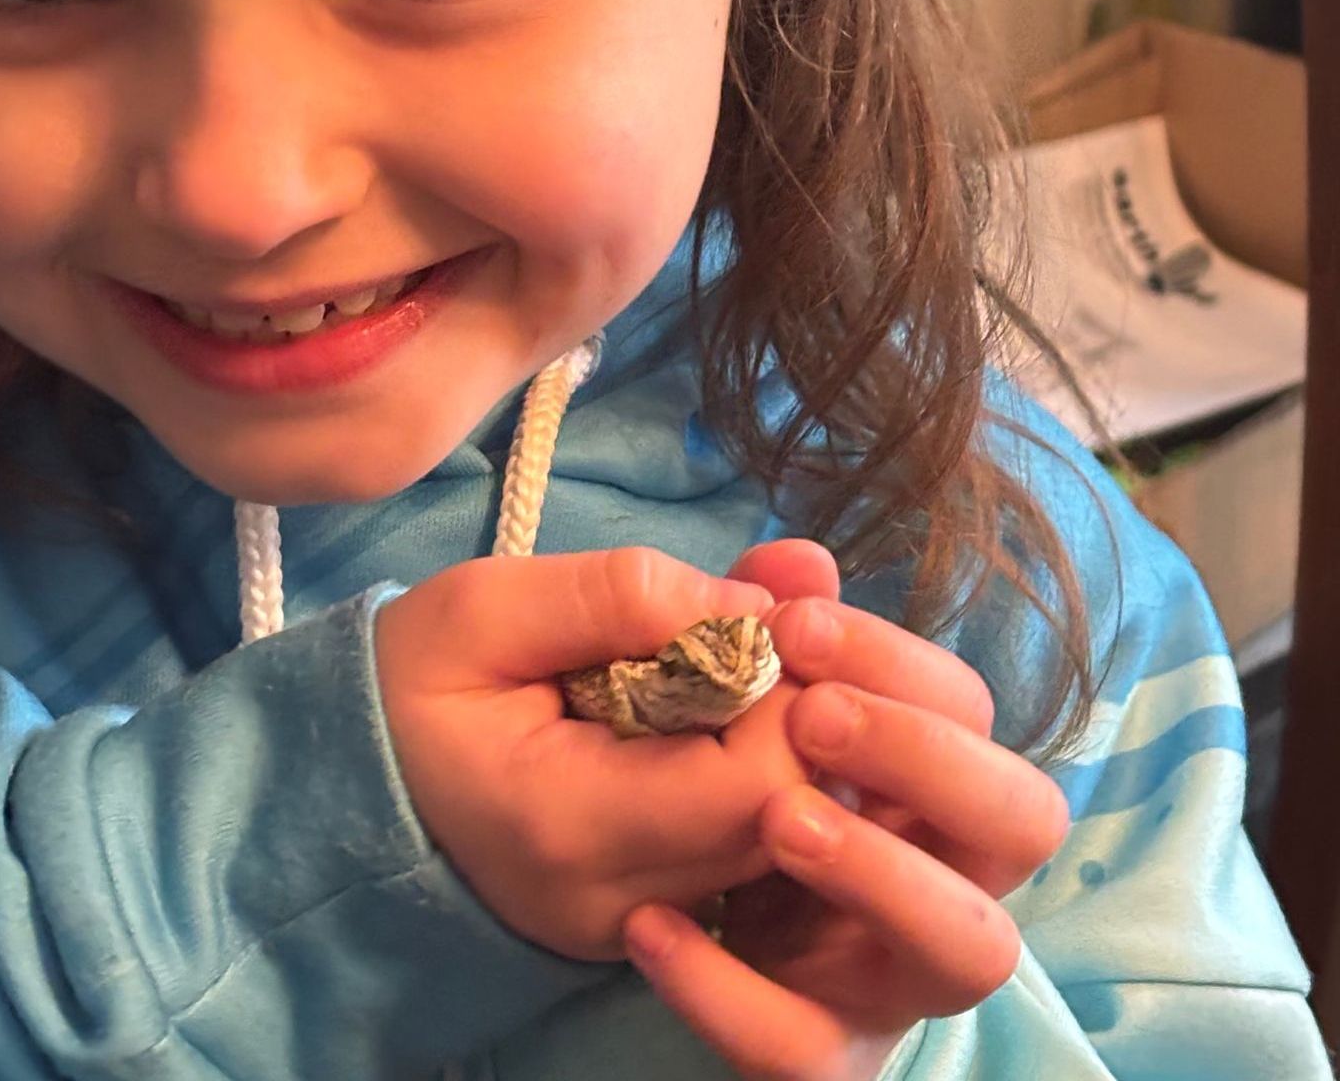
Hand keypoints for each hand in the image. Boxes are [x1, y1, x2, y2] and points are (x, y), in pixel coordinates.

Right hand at [373, 548, 812, 959]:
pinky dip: (755, 779)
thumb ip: (623, 595)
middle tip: (786, 625)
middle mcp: (614, 902)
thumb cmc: (413, 675)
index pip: (754, 782)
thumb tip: (760, 606)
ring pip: (777, 847)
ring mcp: (632, 928)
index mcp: (568, 823)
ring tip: (756, 658)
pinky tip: (730, 711)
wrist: (349, 770)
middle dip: (805, 714)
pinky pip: (741, 858)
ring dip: (787, 744)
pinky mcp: (644, 924)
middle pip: (784, 822)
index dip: (791, 692)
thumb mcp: (491, 604)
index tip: (775, 614)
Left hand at [621, 542, 1068, 1080]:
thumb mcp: (691, 672)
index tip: (793, 626)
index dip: (897, 661)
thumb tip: (803, 558)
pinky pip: (808, 1052)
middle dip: (931, 758)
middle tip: (812, 718)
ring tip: (775, 819)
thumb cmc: (665, 752)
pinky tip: (650, 925)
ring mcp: (881, 970)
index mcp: (911, 772)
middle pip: (1023, 820)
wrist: (564, 868)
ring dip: (886, 873)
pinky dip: (734, 994)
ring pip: (972, 950)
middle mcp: (929, 869)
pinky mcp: (813, 1050)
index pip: (969, 708)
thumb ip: (752, 616)